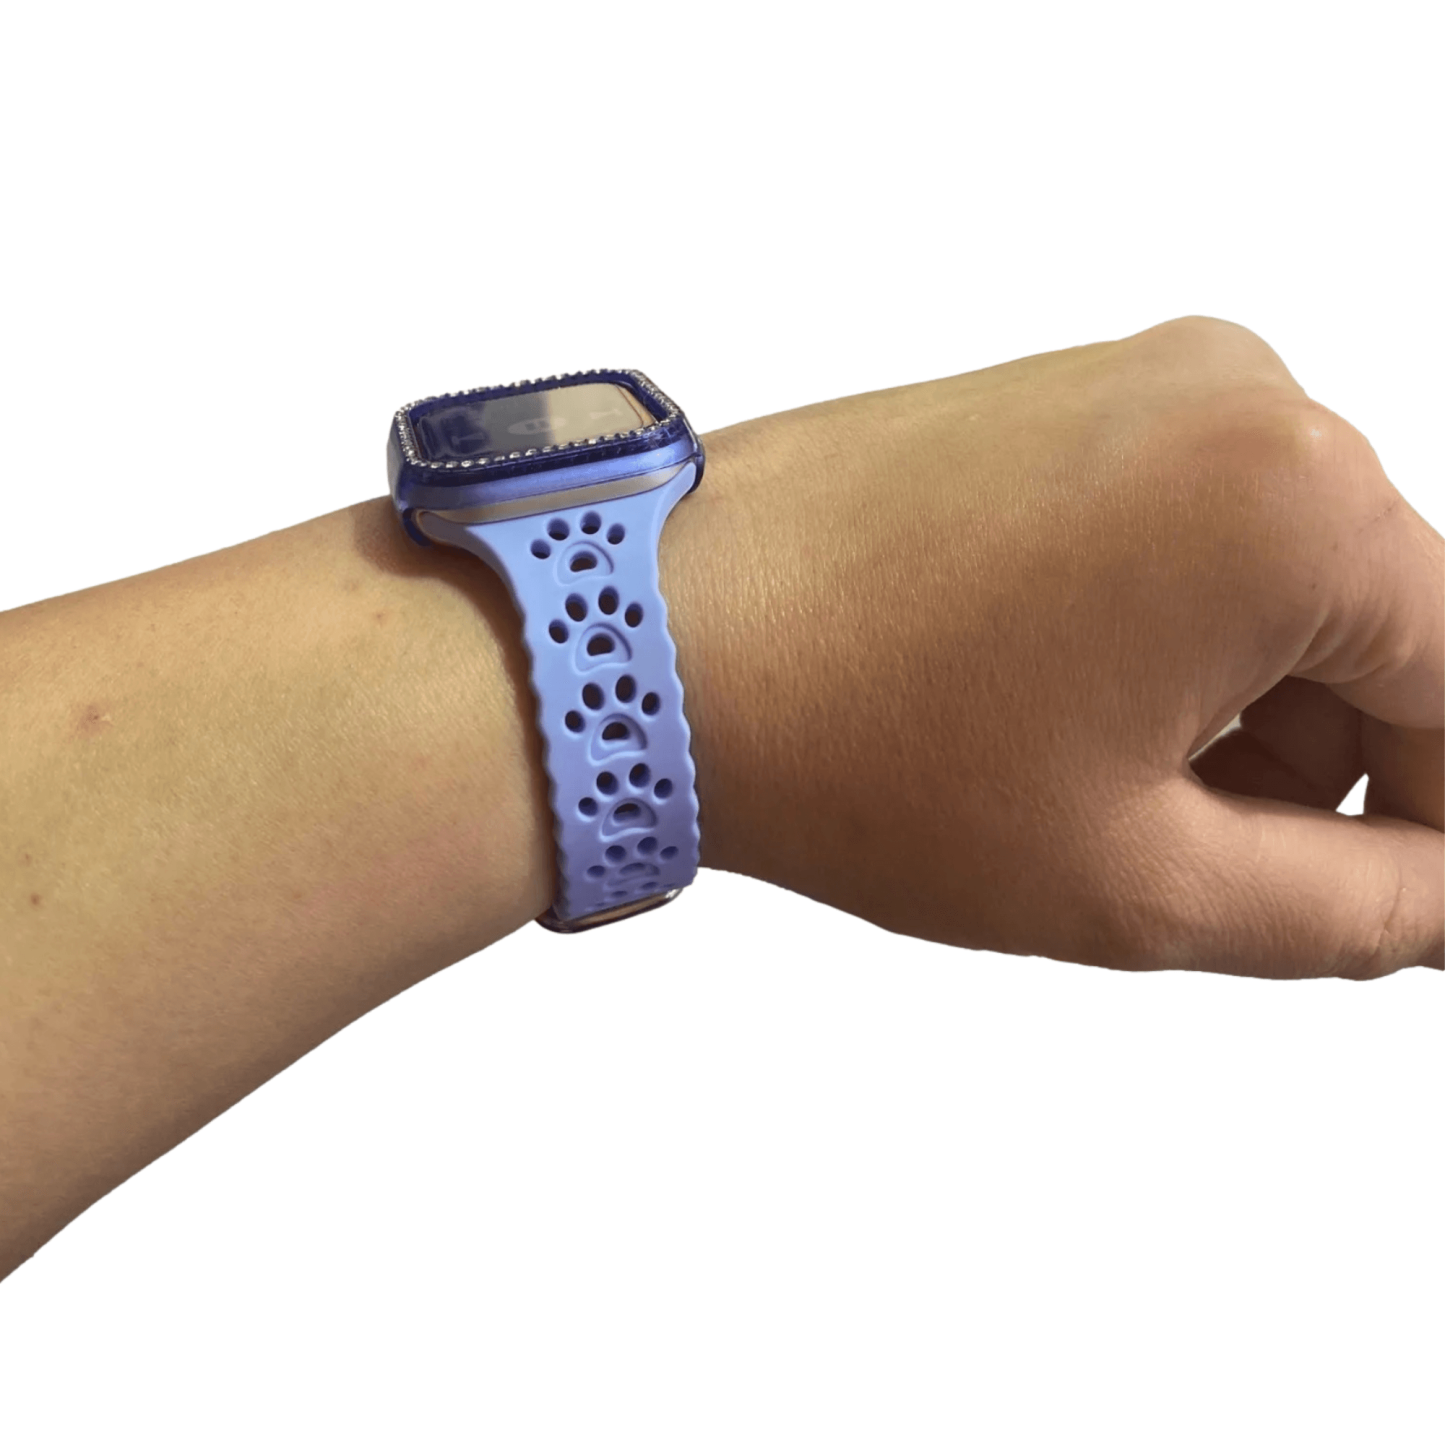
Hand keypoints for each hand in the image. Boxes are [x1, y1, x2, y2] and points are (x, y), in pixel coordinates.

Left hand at [664, 316, 1443, 977]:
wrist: (654, 636)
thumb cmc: (854, 742)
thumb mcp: (1137, 879)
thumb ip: (1353, 908)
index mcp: (1295, 501)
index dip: (1442, 821)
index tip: (1396, 894)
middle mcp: (1240, 397)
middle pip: (1380, 627)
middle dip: (1327, 765)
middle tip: (1202, 861)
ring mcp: (1146, 379)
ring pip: (1282, 579)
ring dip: (1241, 705)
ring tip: (1096, 787)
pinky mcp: (1070, 394)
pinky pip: (1193, 525)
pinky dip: (1174, 632)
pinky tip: (1063, 707)